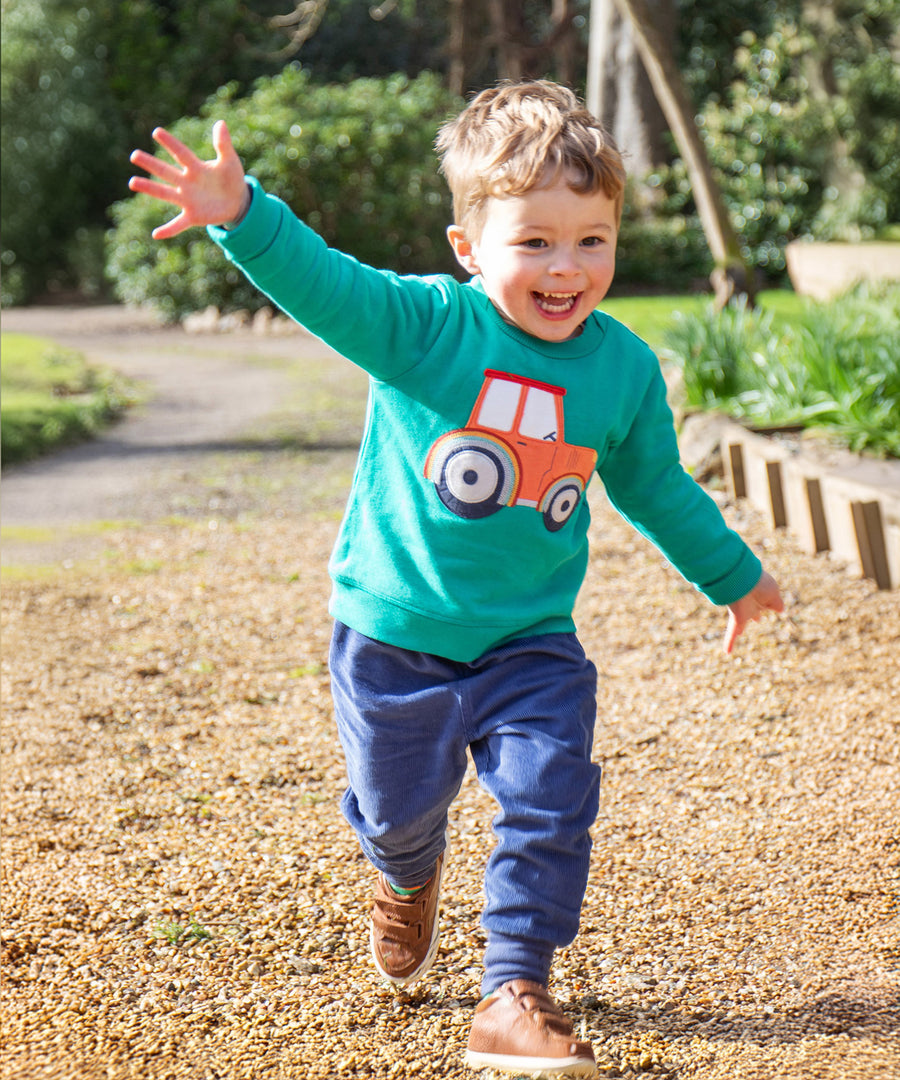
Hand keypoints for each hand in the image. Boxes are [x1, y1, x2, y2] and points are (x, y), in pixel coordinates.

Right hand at [129, 121, 247, 239]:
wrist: (237, 201)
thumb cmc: (231, 179)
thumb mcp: (230, 161)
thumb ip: (223, 144)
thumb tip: (220, 123)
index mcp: (196, 168)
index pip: (181, 154)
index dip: (171, 143)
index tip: (157, 131)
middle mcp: (187, 182)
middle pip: (167, 172)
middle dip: (151, 164)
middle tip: (134, 155)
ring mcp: (188, 199)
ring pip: (165, 193)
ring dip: (150, 188)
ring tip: (132, 182)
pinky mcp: (193, 216)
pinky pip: (178, 224)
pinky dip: (168, 230)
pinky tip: (155, 234)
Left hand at [723, 570, 783, 653]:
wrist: (742, 581)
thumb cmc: (760, 585)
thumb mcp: (773, 593)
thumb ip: (776, 603)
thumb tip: (780, 610)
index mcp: (762, 596)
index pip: (767, 602)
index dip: (769, 604)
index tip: (775, 608)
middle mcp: (751, 604)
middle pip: (753, 611)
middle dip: (754, 614)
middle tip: (757, 619)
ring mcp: (742, 611)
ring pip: (740, 623)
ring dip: (740, 627)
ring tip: (739, 632)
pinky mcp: (736, 618)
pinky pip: (731, 632)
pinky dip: (729, 642)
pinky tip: (727, 652)